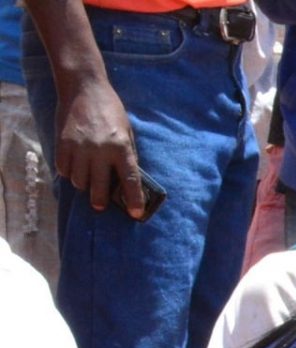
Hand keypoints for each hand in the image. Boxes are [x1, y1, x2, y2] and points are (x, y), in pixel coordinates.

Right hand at [54, 78, 141, 214]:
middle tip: (100, 204)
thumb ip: (127, 156)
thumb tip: (128, 181)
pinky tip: (74, 166)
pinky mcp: (62, 143)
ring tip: (87, 178)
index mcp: (121, 148)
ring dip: (84, 184)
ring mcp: (79, 147)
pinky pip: (64, 169)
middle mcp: (100, 150)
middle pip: (99, 188)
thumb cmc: (111, 111)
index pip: (130, 180)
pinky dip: (69, 172)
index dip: (133, 200)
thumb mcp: (127, 133)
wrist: (83, 88)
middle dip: (100, 201)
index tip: (135, 214)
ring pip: (79, 182)